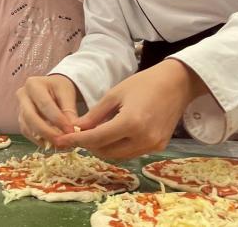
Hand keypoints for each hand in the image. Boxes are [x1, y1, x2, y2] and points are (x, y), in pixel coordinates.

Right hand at [16, 74, 79, 146]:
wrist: (51, 88)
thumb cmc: (59, 88)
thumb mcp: (67, 94)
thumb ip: (70, 111)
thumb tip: (73, 130)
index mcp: (33, 84)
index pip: (45, 104)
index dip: (58, 120)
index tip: (70, 131)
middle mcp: (22, 95)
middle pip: (31, 117)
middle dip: (47, 132)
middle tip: (62, 142)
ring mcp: (19, 108)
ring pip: (27, 127)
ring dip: (43, 138)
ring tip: (59, 144)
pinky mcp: (20, 119)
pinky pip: (26, 132)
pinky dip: (38, 140)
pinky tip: (51, 143)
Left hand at [56, 59, 207, 159]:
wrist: (176, 83)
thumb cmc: (144, 83)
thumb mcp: (114, 94)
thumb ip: (95, 115)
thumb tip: (76, 129)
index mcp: (130, 122)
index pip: (97, 138)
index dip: (77, 140)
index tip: (61, 141)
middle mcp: (143, 138)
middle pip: (106, 151)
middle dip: (90, 145)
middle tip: (78, 135)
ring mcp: (152, 145)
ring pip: (119, 155)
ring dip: (104, 148)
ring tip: (95, 133)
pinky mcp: (159, 147)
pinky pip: (132, 152)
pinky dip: (119, 147)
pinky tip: (113, 134)